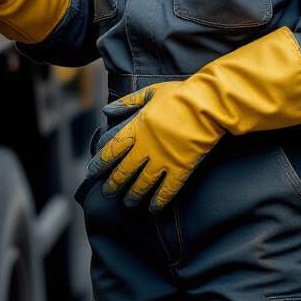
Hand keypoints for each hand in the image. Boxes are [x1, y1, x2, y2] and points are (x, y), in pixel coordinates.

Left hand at [86, 81, 214, 210]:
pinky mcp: (180, 168)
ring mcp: (163, 159)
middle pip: (123, 172)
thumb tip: (106, 111)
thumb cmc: (180, 95)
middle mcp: (146, 147)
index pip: (111, 151)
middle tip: (107, 193)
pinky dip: (158, 201)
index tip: (92, 173)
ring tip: (128, 202)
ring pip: (142, 184)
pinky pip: (166, 190)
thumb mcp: (151, 92)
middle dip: (113, 185)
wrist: (208, 104)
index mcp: (137, 127)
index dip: (99, 164)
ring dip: (132, 195)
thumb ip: (127, 102)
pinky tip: (153, 208)